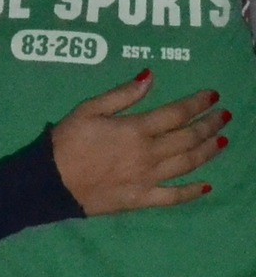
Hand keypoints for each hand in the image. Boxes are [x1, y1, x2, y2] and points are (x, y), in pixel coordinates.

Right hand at [52, 72, 227, 215]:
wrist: (51, 182)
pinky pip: (173, 197)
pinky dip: (192, 192)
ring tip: (223, 141)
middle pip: (188, 138)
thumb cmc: (67, 141)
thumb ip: (123, 94)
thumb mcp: (90, 108)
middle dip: (209, 125)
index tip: (213, 95)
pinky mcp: (141, 200)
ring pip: (187, 164)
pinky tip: (207, 185)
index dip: (197, 103)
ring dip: (208, 152)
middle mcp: (148, 154)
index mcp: (136, 129)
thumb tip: (150, 76)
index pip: (176, 113)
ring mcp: (148, 179)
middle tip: (225, 116)